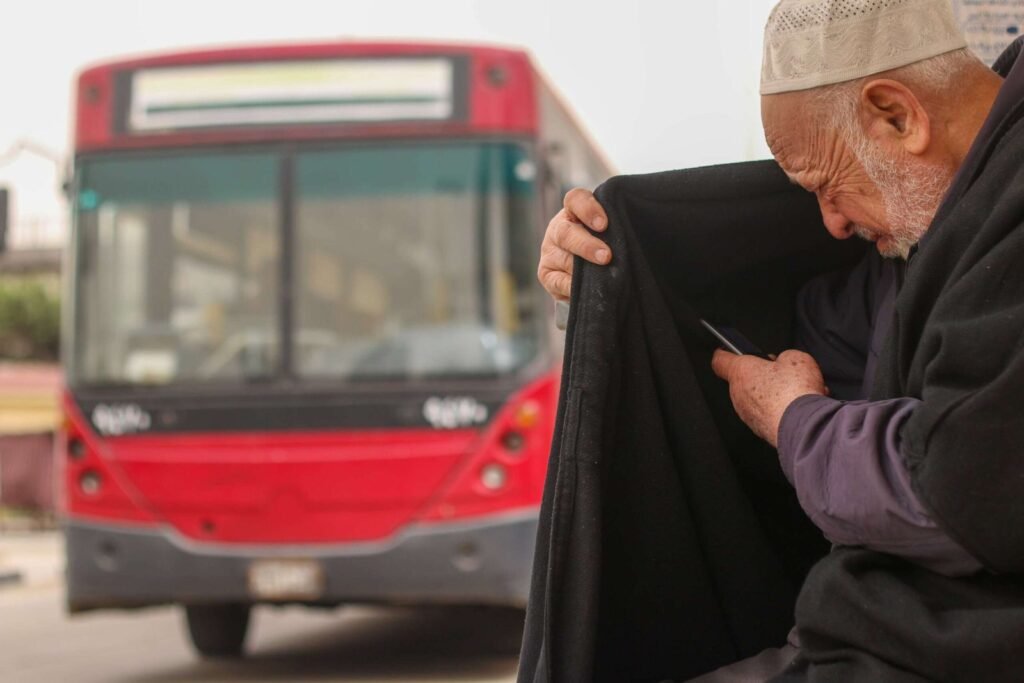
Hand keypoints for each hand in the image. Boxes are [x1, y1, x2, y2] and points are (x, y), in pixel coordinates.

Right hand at [537, 188, 611, 300]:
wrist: (589, 273)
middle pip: (566, 233)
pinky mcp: (546, 274)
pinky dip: (573, 286)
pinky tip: (587, 288)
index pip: (576, 199)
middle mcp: (558, 229)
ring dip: (583, 269)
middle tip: (606, 256)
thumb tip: (631, 240)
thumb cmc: (605, 245)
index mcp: (574, 211)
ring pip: (563, 259)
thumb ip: (615, 230)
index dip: (588, 209)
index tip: (603, 224)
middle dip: (586, 245)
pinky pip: (558, 281)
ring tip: (601, 277)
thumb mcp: (610, 232)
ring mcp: (550, 252)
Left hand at [711, 349, 827, 446]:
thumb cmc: (794, 392)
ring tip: (792, 393)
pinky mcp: (758, 429)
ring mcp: (746, 414)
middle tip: (778, 373)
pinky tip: (794, 408)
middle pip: (742, 380)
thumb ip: (783, 357)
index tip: (726, 351)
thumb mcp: (795, 358)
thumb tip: (784, 362)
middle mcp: (738, 394)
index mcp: (741, 372)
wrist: (803, 425)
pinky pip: (764, 415)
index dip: (724, 353)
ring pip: (754, 399)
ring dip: (769, 395)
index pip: (720, 360)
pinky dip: (776, 411)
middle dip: (759, 375)